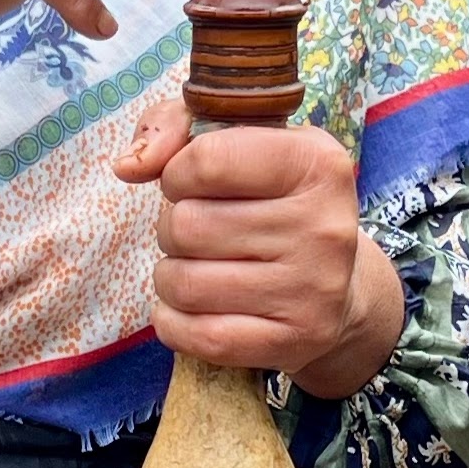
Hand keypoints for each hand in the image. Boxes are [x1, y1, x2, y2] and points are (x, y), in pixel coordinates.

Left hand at [116, 98, 406, 397]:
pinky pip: (196, 336)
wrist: (340, 286)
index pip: (207, 159)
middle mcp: (324, 226)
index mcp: (316, 163)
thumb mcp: (239, 142)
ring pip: (182, 283)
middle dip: (174, 227)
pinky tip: (191, 308)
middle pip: (186, 225)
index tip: (191, 184)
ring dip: (171, 276)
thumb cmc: (272, 201)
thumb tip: (128, 166)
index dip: (177, 173)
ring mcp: (313, 289)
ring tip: (198, 267)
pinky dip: (173, 322)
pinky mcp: (296, 340)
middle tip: (199, 233)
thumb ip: (175, 126)